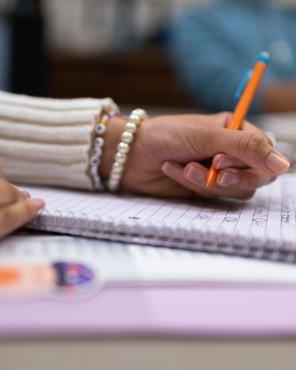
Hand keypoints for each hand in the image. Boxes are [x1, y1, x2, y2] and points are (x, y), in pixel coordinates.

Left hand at [101, 113, 288, 198]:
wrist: (131, 154)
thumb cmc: (167, 135)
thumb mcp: (208, 136)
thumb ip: (247, 148)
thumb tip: (284, 165)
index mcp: (234, 131)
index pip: (264, 151)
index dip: (250, 161)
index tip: (220, 161)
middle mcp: (229, 152)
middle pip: (256, 176)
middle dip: (233, 177)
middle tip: (212, 172)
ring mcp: (216, 172)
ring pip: (235, 190)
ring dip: (207, 181)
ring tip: (184, 167)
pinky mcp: (201, 188)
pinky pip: (211, 196)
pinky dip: (192, 184)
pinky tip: (173, 170)